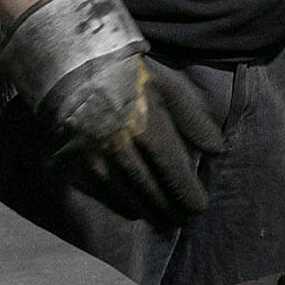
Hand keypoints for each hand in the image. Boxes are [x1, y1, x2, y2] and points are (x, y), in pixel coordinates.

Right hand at [0, 0, 226, 226]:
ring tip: (162, 219)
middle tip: (182, 219)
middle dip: (170, 209)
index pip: (173, 172)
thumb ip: (193, 120)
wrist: (68, 65)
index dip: (188, 195)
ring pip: (126, 197)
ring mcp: (92, 157)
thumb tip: (217, 152)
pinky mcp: (71, 163)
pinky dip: (120, 205)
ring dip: (148, 212)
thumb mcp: (165, 87)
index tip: (199, 207)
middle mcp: (119, 146)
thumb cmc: (124, 75)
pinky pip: (101, 194)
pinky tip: (133, 209)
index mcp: (146, 124)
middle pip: (151, 190)